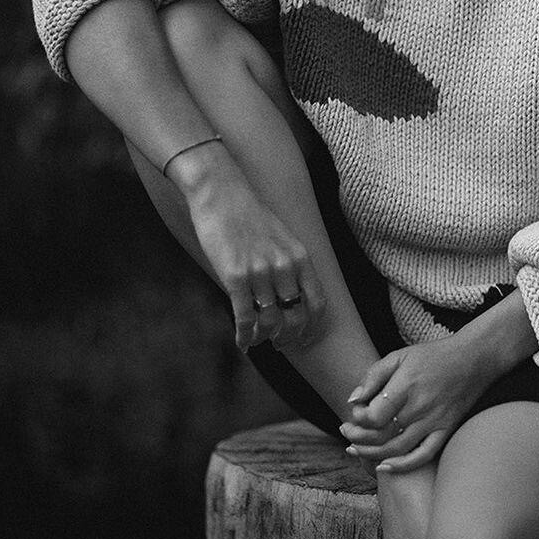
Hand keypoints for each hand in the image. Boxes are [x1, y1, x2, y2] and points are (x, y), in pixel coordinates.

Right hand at [174, 148, 326, 352]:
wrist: (221, 194)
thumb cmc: (249, 215)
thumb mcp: (282, 237)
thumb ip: (290, 264)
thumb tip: (291, 296)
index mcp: (300, 257)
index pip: (317, 303)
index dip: (312, 327)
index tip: (304, 338)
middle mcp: (284, 267)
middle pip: (295, 317)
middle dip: (288, 337)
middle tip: (279, 344)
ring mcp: (260, 273)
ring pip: (269, 321)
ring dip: (264, 337)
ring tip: (258, 340)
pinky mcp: (234, 276)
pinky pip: (245, 317)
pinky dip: (245, 335)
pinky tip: (242, 342)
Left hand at [340, 336, 496, 473]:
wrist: (474, 359)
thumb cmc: (433, 356)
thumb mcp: (399, 355)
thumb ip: (373, 376)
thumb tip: (352, 401)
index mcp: (407, 385)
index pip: (374, 415)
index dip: (359, 419)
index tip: (355, 414)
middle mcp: (420, 406)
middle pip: (382, 434)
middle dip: (358, 438)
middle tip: (346, 433)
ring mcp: (434, 421)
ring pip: (397, 449)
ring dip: (372, 453)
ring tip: (356, 449)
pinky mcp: (446, 430)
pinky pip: (423, 455)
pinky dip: (403, 465)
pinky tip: (385, 466)